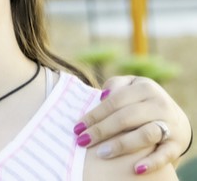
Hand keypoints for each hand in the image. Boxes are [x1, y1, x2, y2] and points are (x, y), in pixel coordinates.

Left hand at [73, 75, 190, 174]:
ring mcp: (170, 125)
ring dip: (121, 145)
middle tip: (83, 141)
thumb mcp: (131, 87)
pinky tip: (136, 169)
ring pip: (145, 134)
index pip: (115, 101)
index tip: (77, 127)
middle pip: (126, 117)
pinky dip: (152, 162)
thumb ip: (115, 86)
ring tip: (101, 153)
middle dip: (102, 130)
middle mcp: (159, 104)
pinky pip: (164, 154)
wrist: (175, 119)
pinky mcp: (176, 144)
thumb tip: (101, 96)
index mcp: (145, 87)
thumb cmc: (141, 102)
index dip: (95, 115)